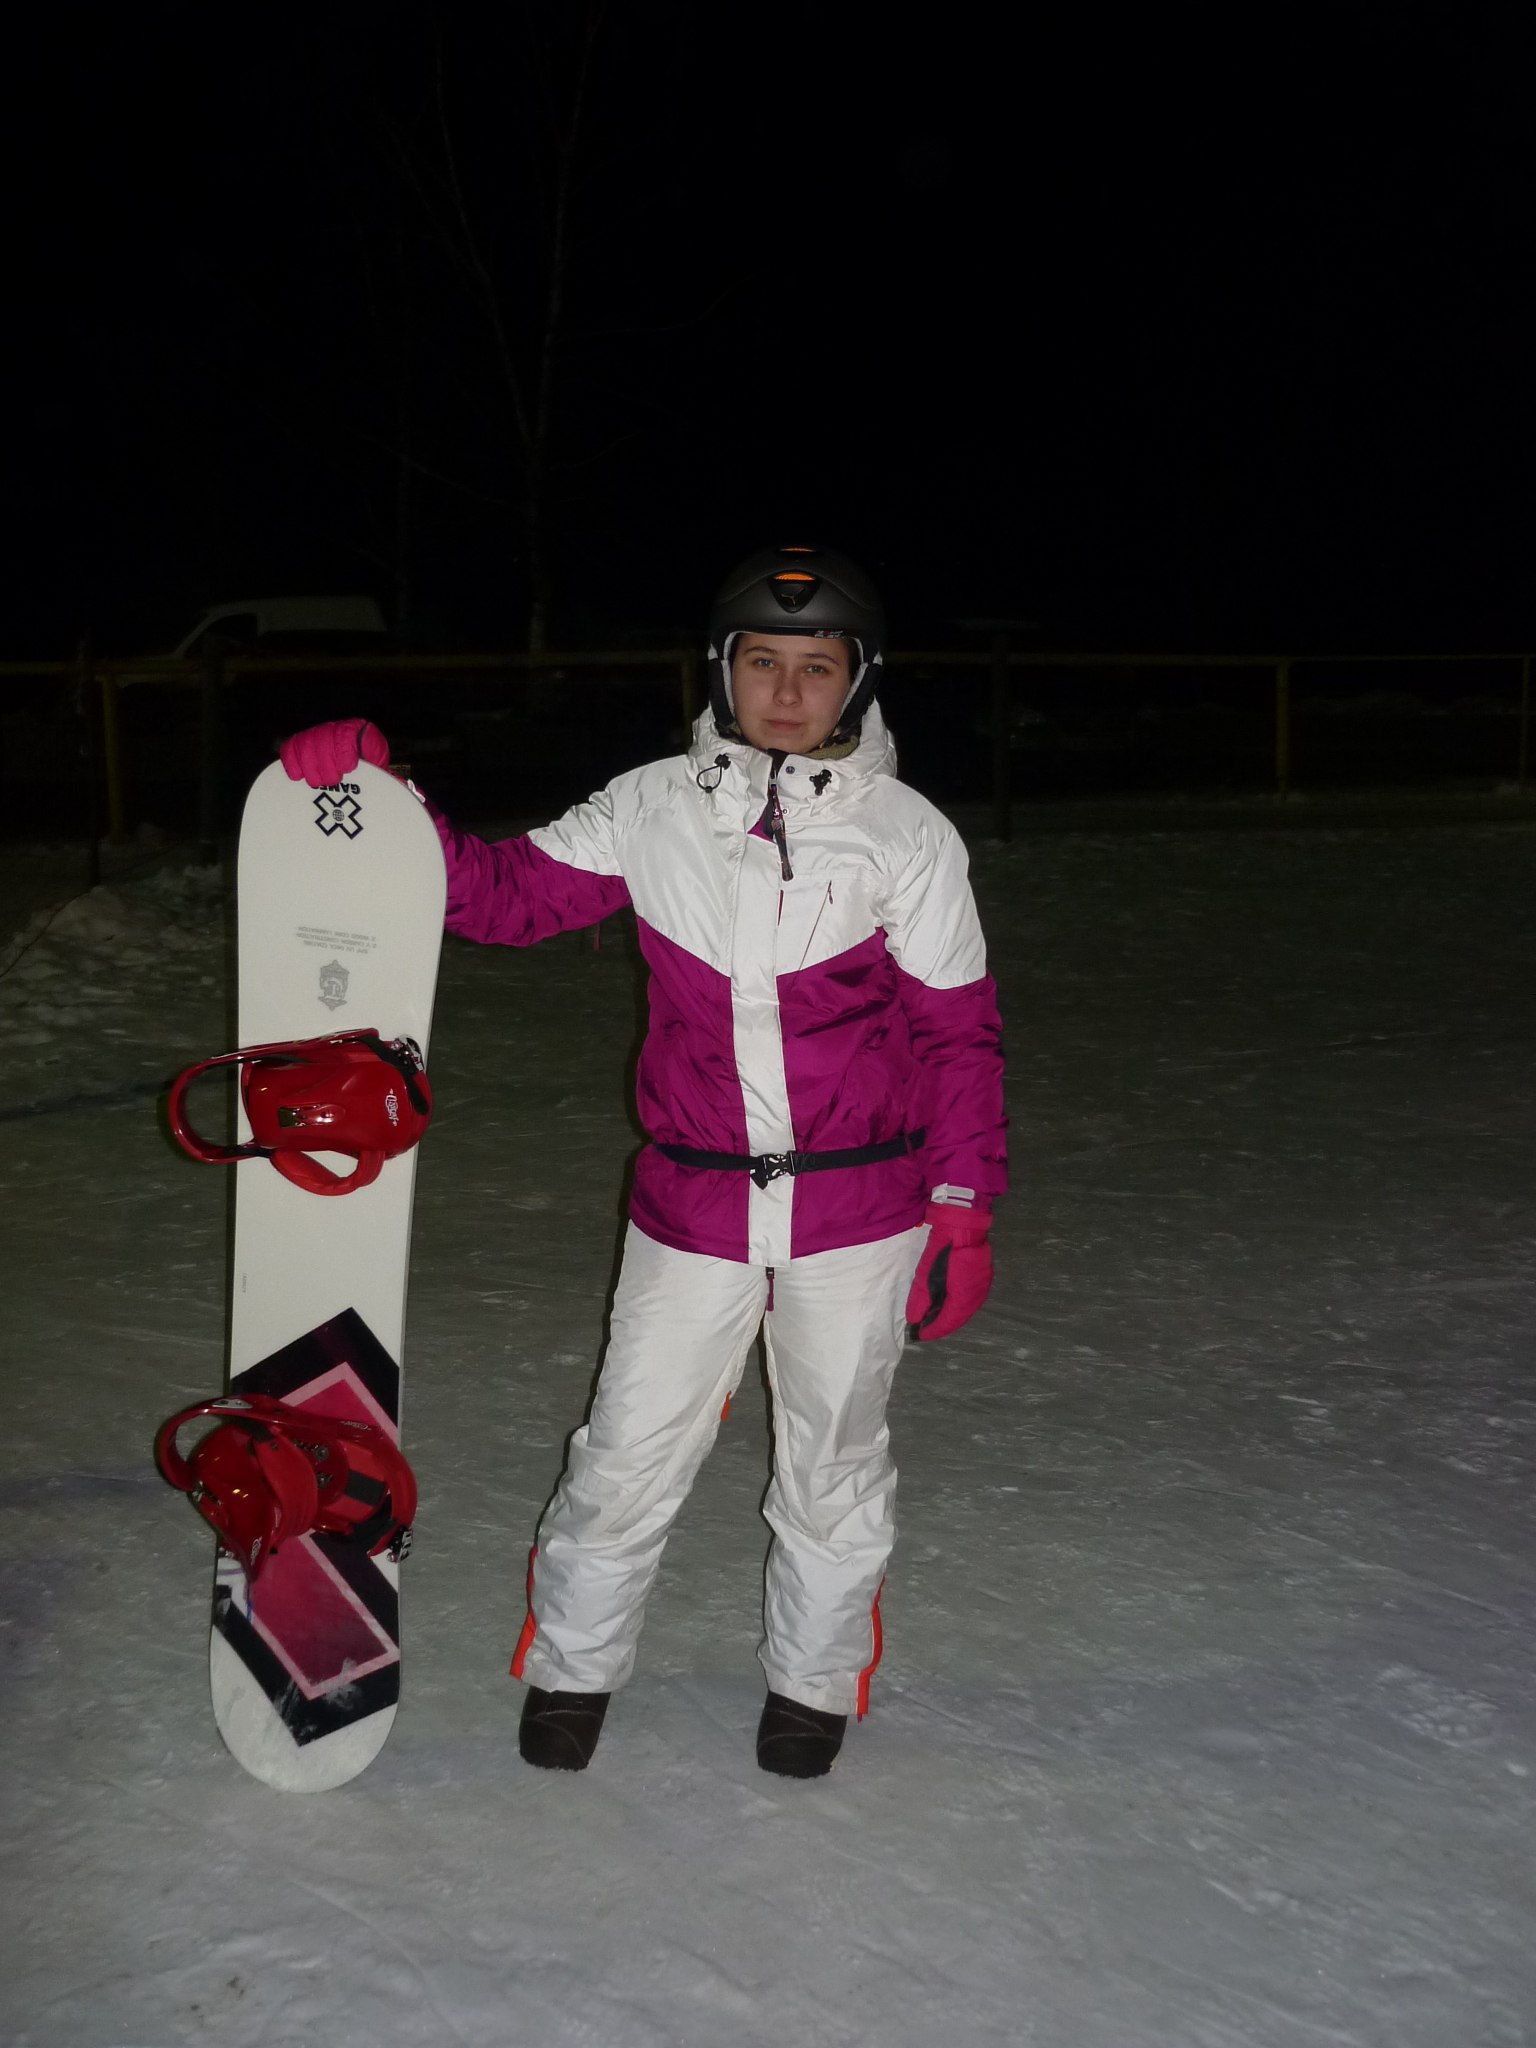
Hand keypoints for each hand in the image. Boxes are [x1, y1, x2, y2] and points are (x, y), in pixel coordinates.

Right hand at [279, 719, 389, 787]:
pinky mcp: (302, 744)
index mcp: (360, 731)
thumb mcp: (384, 774)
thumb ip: (388, 777)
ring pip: (306, 741)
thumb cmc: (372, 777)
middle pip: (324, 737)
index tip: (348, 768)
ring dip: (309, 764)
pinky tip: (297, 776)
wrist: (360, 776)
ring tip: (317, 782)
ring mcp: (318, 734)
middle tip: (332, 781)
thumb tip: (400, 788)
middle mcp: (337, 728)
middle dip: (326, 762)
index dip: (344, 751)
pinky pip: (291, 746)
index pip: (347, 733)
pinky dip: (291, 760)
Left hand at [906, 1201, 991, 1340]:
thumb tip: (915, 1320)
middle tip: (925, 1329)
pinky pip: (970, 1300)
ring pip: (965, 1310)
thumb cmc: (942, 1248)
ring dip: (950, 1316)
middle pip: (958, 1319)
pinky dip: (958, 1305)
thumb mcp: (925, 1274)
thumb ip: (921, 1299)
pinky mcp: (984, 1278)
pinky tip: (947, 1303)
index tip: (919, 1336)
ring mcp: (983, 1287)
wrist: (964, 1224)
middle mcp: (977, 1297)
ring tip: (933, 1318)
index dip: (933, 1331)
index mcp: (963, 1298)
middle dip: (941, 1325)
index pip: (948, 1322)